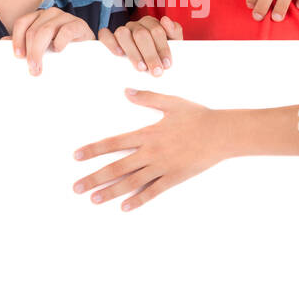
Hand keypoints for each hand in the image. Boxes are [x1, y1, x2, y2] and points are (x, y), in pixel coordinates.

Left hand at [10, 7, 91, 74]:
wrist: (89, 48)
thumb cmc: (62, 47)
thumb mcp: (42, 45)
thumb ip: (25, 43)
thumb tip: (3, 43)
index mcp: (38, 17)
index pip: (22, 23)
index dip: (17, 39)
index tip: (18, 56)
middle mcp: (50, 14)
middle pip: (33, 30)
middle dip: (30, 51)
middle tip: (32, 69)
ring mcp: (65, 17)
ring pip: (46, 30)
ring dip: (40, 51)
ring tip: (38, 67)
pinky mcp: (78, 24)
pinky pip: (65, 31)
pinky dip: (60, 42)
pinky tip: (58, 50)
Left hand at [73, 89, 232, 210]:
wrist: (222, 133)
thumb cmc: (198, 116)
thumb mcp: (171, 103)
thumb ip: (147, 97)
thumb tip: (126, 91)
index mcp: (147, 133)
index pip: (113, 143)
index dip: (93, 150)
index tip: (76, 156)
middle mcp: (151, 152)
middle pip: (117, 167)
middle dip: (94, 177)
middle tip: (76, 187)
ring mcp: (162, 167)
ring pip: (131, 182)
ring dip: (110, 192)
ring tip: (93, 199)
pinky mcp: (174, 178)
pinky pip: (153, 191)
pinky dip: (138, 200)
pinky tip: (124, 207)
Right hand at [98, 15, 181, 74]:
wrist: (148, 70)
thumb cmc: (160, 58)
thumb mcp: (173, 47)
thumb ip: (174, 32)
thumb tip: (165, 20)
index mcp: (152, 24)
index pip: (157, 30)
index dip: (162, 48)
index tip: (167, 65)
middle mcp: (136, 25)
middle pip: (141, 34)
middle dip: (150, 54)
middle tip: (156, 72)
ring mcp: (122, 31)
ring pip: (123, 33)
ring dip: (132, 52)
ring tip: (141, 68)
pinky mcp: (108, 38)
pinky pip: (105, 35)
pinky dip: (111, 43)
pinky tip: (119, 54)